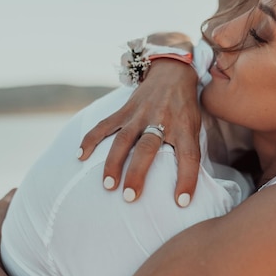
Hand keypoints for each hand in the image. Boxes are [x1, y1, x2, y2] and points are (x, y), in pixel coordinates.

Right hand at [79, 59, 200, 206]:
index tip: (181, 202)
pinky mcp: (125, 110)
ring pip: (123, 139)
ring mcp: (140, 114)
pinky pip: (105, 125)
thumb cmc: (186, 109)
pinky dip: (91, 140)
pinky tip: (80, 156)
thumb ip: (189, 152)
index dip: (186, 180)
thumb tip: (184, 187)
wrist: (173, 72)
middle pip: (148, 149)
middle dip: (137, 173)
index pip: (188, 156)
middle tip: (130, 196)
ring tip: (108, 185)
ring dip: (114, 163)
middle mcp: (161, 120)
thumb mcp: (195, 128)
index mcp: (184, 128)